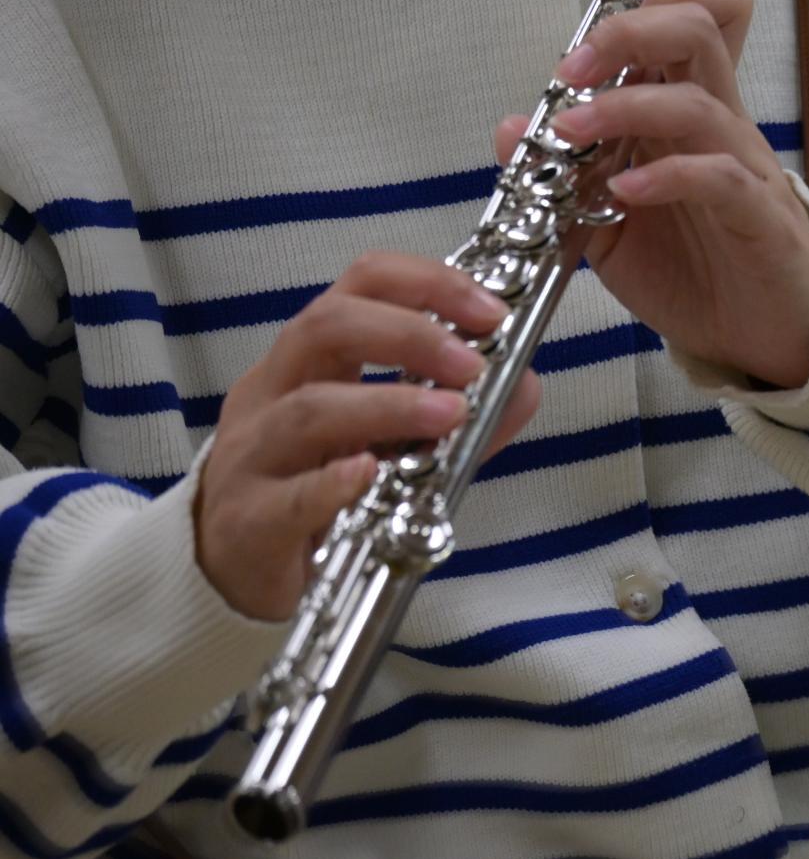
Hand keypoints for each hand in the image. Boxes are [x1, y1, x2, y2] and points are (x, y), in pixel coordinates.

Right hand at [194, 253, 541, 620]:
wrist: (235, 572)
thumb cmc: (317, 492)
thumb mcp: (391, 441)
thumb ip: (462, 417)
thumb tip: (524, 385)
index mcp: (312, 359)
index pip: (361, 286)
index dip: (428, 285)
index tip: (489, 311)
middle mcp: (274, 392)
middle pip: (325, 328)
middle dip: (408, 335)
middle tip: (471, 365)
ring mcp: (252, 455)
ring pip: (307, 409)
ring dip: (387, 405)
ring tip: (449, 414)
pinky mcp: (248, 524)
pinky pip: (287, 497)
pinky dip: (331, 483)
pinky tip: (368, 474)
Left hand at [494, 0, 808, 388]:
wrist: (756, 336)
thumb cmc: (692, 269)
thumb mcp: (607, 223)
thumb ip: (564, 176)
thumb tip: (510, 126)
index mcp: (684, 111)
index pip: (686, 17)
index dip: (636, 8)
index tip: (574, 56)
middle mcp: (718, 124)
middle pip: (694, 29)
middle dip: (625, 32)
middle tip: (569, 72)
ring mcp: (743, 166)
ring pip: (698, 101)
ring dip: (625, 105)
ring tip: (573, 133)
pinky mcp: (759, 216)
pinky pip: (719, 177)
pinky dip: (666, 177)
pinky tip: (624, 194)